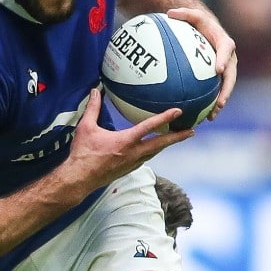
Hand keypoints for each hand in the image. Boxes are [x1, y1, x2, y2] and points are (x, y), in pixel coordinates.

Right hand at [65, 88, 195, 190]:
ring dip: (167, 144)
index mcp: (126, 141)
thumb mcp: (86, 128)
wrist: (80, 179)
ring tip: (177, 137)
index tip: (178, 111)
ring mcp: (132, 163)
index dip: (165, 118)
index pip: (150, 127)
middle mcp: (133, 153)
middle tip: (191, 131)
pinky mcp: (129, 169)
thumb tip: (95, 91)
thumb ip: (93, 108)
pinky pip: (146, 158)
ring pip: (155, 151)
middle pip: (161, 144)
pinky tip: (154, 147)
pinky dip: (154, 150)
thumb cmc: (83, 154)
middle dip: (177, 137)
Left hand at [168, 6, 236, 116]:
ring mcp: (226, 70)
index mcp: (225, 43)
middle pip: (231, 76)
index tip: (218, 70)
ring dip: (220, 102)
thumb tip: (170, 13)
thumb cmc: (199, 23)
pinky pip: (217, 92)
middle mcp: (229, 59)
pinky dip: (211, 104)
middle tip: (220, 102)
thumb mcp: (192, 15)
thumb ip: (183, 13)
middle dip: (226, 90)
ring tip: (212, 115)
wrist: (208, 31)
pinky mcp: (219, 78)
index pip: (227, 50)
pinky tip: (202, 116)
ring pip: (225, 88)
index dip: (224, 60)